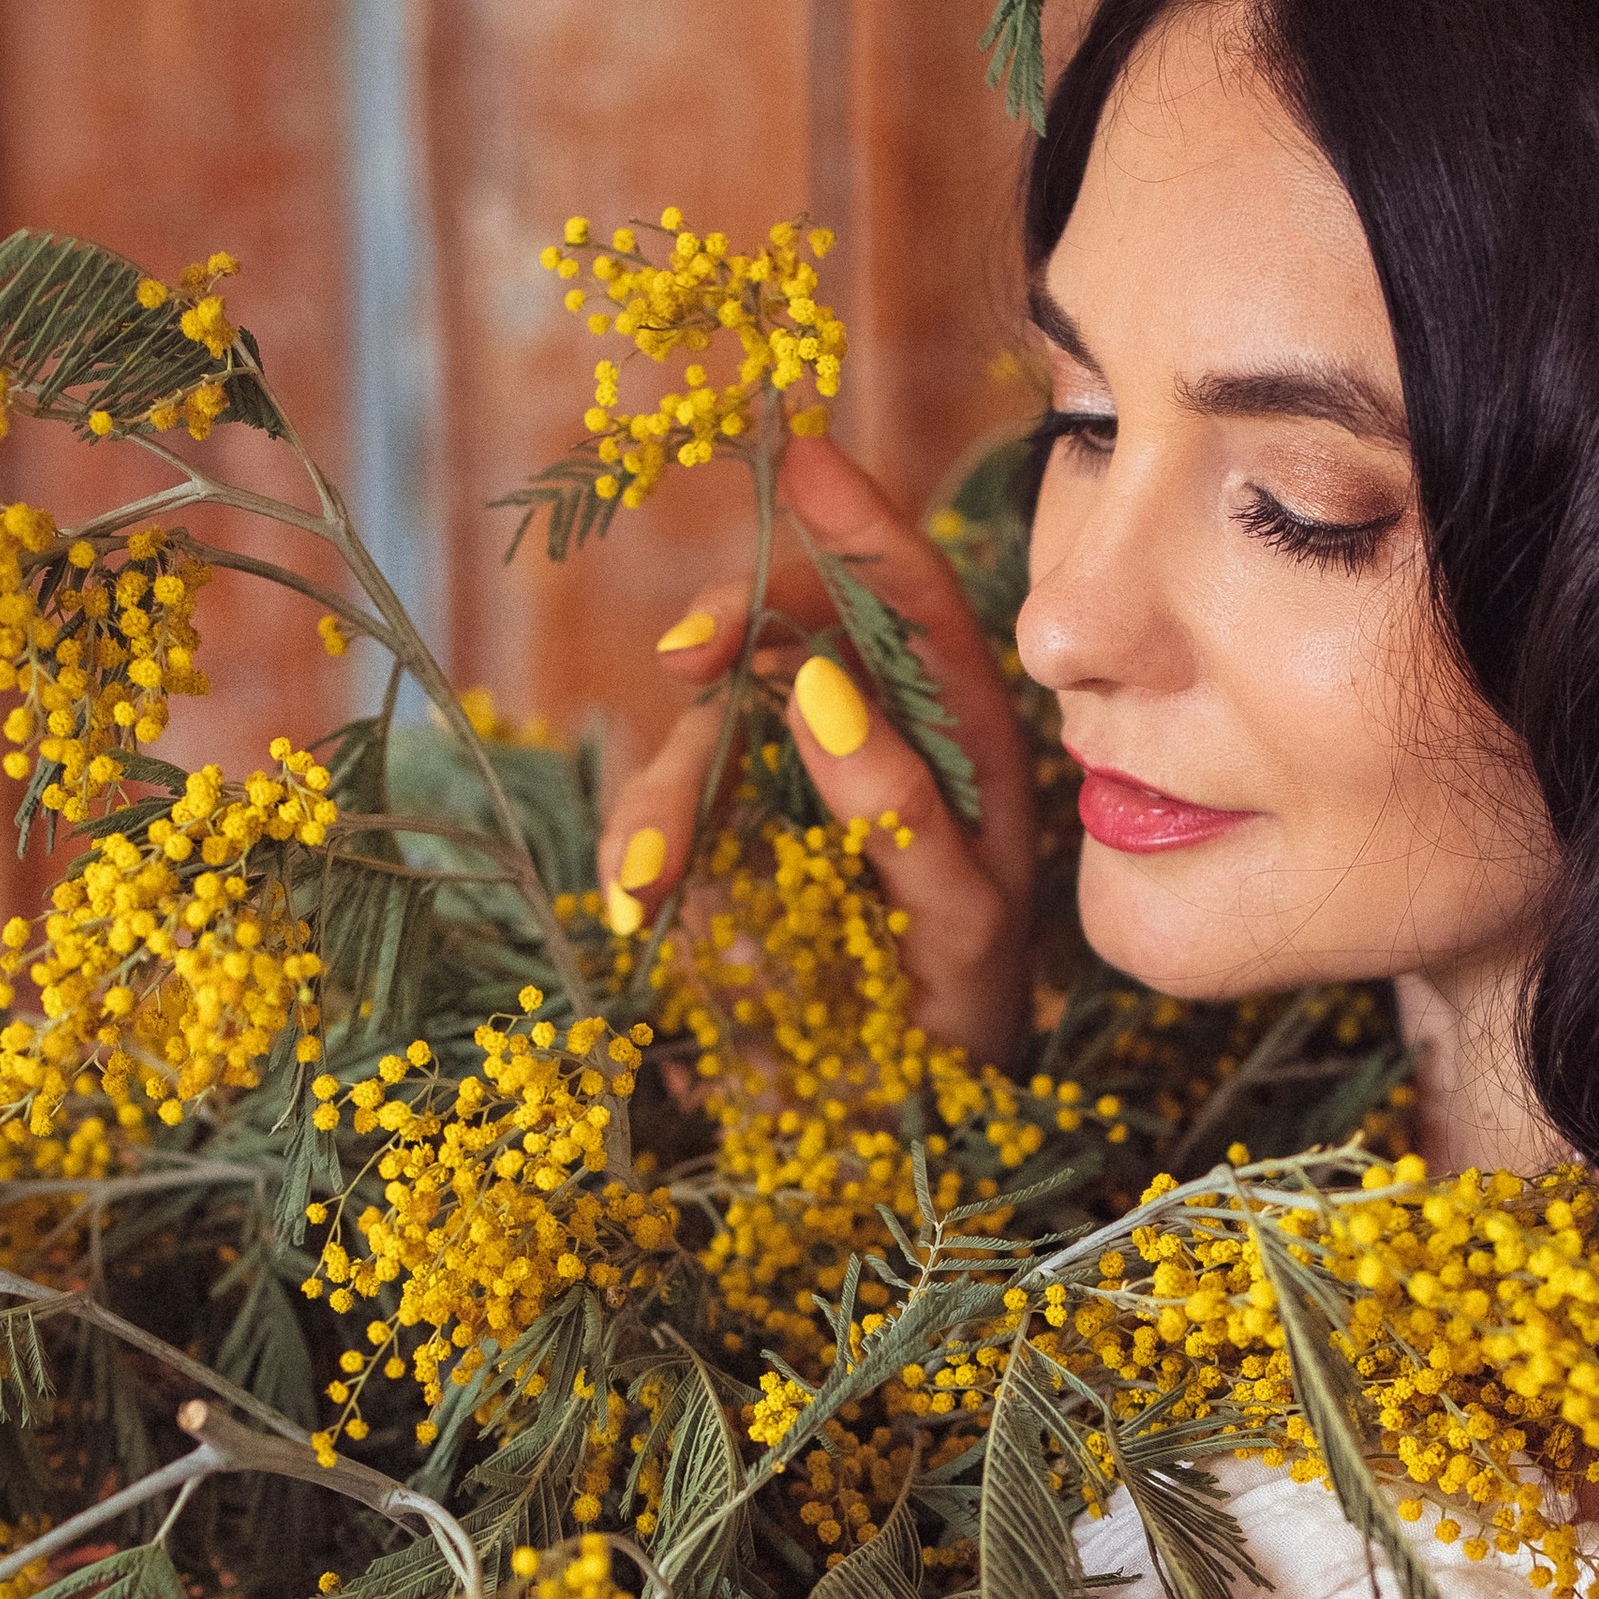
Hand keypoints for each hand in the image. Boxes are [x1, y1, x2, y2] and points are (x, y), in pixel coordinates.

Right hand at [595, 431, 1035, 1067]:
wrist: (890, 1138)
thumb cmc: (958, 1023)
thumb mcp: (960, 928)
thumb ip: (902, 817)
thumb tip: (816, 687)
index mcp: (956, 739)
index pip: (911, 596)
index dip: (856, 520)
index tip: (798, 460)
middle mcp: (866, 743)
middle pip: (791, 634)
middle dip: (733, 630)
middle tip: (685, 657)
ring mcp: (781, 793)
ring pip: (706, 735)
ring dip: (666, 798)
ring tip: (649, 887)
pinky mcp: (713, 854)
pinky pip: (663, 821)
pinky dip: (640, 851)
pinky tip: (637, 905)